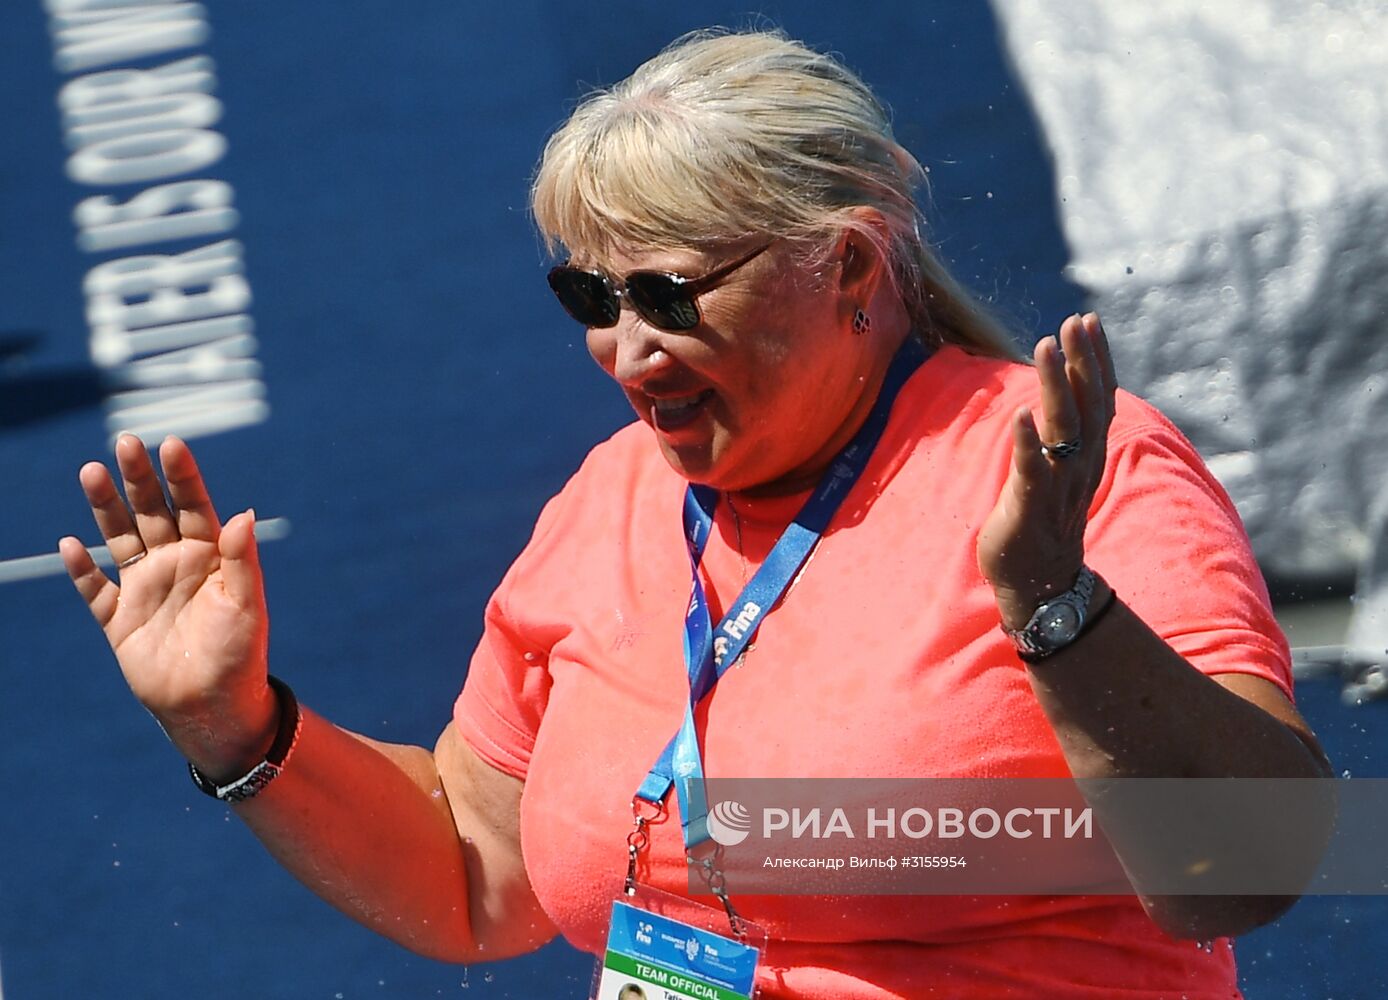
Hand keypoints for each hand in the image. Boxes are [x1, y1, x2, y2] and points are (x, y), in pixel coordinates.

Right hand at [59, 434, 273, 779]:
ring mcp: (144, 590)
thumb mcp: (246, 605)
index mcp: (209, 557)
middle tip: (124, 442)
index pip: (194, 506)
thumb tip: (243, 514)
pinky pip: (95, 589)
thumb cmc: (240, 654)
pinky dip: (81, 569)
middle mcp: (174, 565)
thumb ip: (240, 560)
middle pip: (152, 512)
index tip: (171, 444)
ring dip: (105, 508)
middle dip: (138, 478)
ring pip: (119, 539)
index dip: (182, 476)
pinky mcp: (119, 620)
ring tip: (91, 472)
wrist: (214, 706)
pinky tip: (70, 545)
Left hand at [977, 313, 1117, 628]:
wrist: (1039, 583)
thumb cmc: (1041, 519)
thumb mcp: (1057, 468)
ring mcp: (1057, 487)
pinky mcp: (1029, 508)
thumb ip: (1062, 432)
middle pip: (1086, 406)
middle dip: (1080, 361)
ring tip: (1046, 348)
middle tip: (1073, 322)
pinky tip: (1022, 413)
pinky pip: (1031, 471)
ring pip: (1062, 431)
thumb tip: (1059, 388)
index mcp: (1087, 454)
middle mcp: (1080, 467)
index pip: (1098, 397)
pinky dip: (1029, 442)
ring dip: (1055, 387)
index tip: (1087, 319)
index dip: (1095, 358)